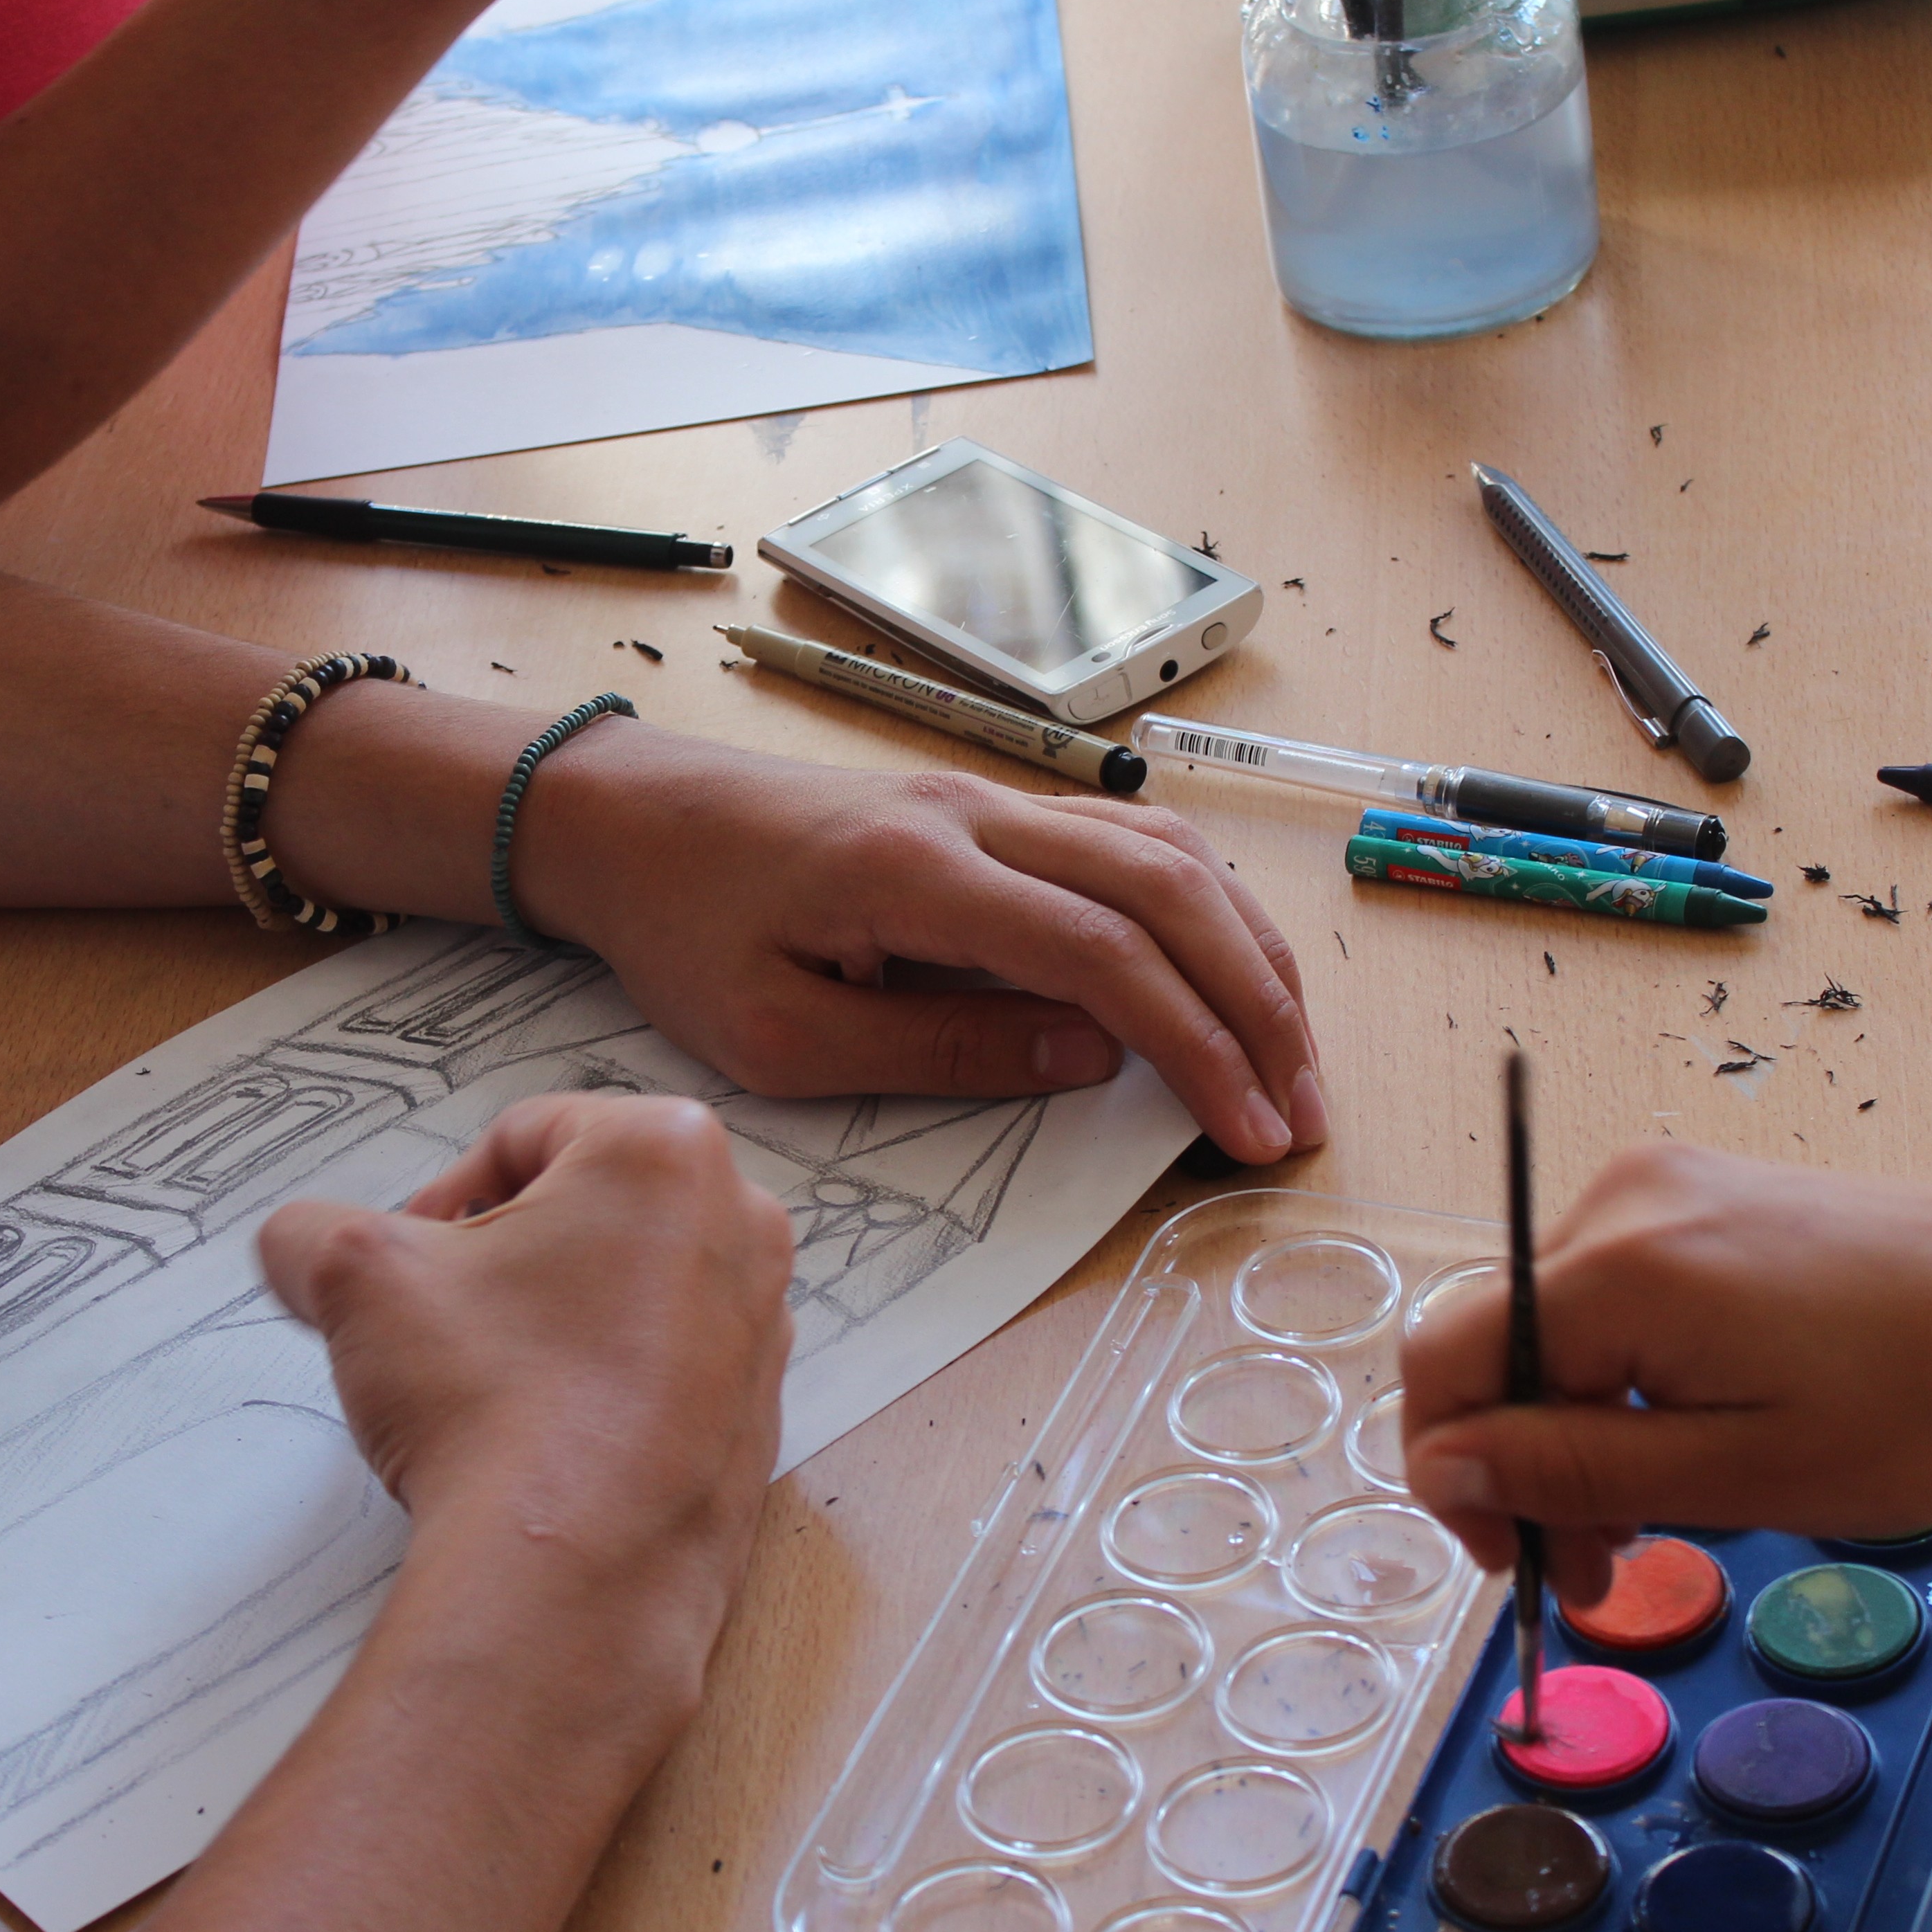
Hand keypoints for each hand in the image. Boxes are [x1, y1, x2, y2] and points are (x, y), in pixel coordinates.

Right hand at [256, 1092, 792, 1611]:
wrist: (570, 1575)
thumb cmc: (492, 1402)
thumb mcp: (356, 1275)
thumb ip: (312, 1230)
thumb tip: (295, 1244)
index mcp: (667, 1151)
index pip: (523, 1134)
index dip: (442, 1195)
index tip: (410, 1261)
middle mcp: (740, 1225)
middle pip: (586, 1209)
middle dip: (503, 1258)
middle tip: (444, 1322)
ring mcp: (761, 1328)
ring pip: (625, 1291)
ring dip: (549, 1324)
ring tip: (488, 1389)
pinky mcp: (758, 1419)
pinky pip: (662, 1374)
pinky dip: (600, 1391)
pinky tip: (541, 1442)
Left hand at [528, 728, 1327, 1163]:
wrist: (631, 821)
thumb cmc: (686, 933)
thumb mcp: (778, 1034)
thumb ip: (937, 1048)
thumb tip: (1089, 1059)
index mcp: (917, 873)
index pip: (1103, 953)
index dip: (1194, 1045)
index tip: (1246, 1132)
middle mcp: (975, 815)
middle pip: (1169, 890)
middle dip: (1254, 1005)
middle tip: (1301, 1108)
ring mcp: (990, 799)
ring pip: (1169, 853)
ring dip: (1245, 951)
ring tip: (1288, 1054)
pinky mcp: (992, 807)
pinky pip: (1130, 840)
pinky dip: (1202, 906)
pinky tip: (1230, 968)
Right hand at [1397, 1144, 1931, 1597]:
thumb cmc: (1922, 1400)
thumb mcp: (1738, 1475)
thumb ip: (1573, 1471)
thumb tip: (1442, 1469)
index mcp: (1619, 1269)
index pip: (1447, 1360)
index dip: (1452, 1471)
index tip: (1514, 1559)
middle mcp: (1617, 1204)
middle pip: (1496, 1346)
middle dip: (1526, 1467)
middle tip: (1599, 1571)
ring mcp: (1657, 1190)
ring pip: (1550, 1330)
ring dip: (1577, 1430)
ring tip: (1658, 1515)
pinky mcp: (1696, 1197)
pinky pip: (1609, 1299)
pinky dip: (1623, 1380)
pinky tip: (1690, 1435)